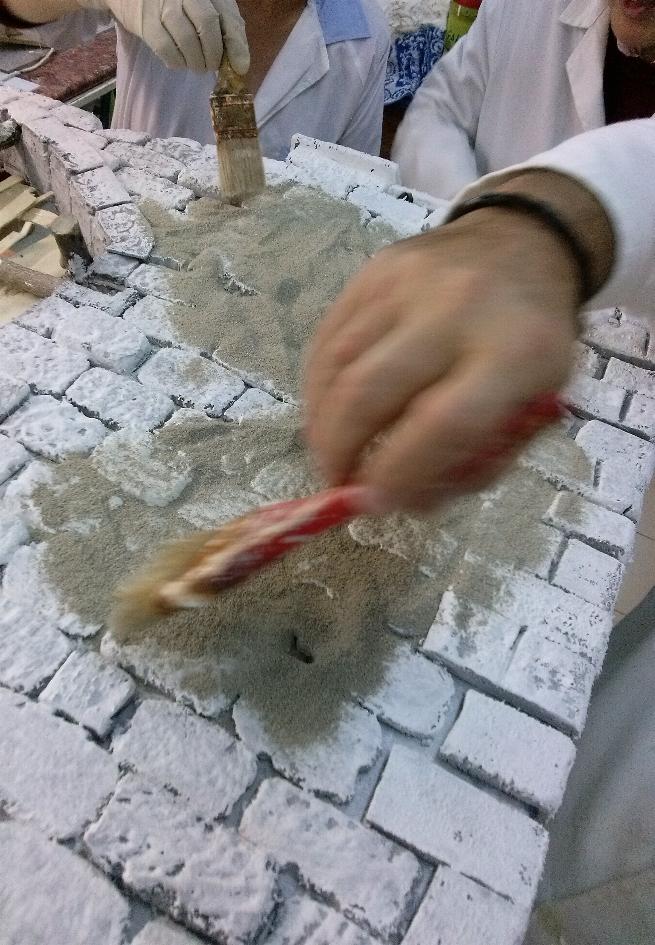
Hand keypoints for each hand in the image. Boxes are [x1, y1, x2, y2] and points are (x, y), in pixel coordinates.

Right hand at [79, 0, 249, 72]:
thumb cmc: (182, 5)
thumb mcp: (210, 9)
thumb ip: (230, 32)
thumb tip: (241, 67)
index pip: (227, 16)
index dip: (236, 44)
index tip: (239, 67)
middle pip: (207, 25)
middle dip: (213, 54)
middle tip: (211, 66)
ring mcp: (163, 6)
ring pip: (187, 39)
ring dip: (196, 62)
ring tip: (197, 65)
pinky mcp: (146, 23)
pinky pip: (166, 49)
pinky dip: (177, 62)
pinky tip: (180, 62)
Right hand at [303, 209, 581, 512]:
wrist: (523, 245)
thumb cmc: (531, 341)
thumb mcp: (535, 408)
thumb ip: (477, 462)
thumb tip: (400, 499)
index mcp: (514, 353)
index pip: (442, 424)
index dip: (398, 474)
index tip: (375, 504)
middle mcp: (456, 310)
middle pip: (370, 392)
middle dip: (339, 451)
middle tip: (336, 483)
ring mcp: (408, 284)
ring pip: (337, 365)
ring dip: (321, 423)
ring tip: (329, 453)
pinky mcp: (374, 271)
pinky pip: (328, 338)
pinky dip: (318, 387)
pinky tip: (327, 412)